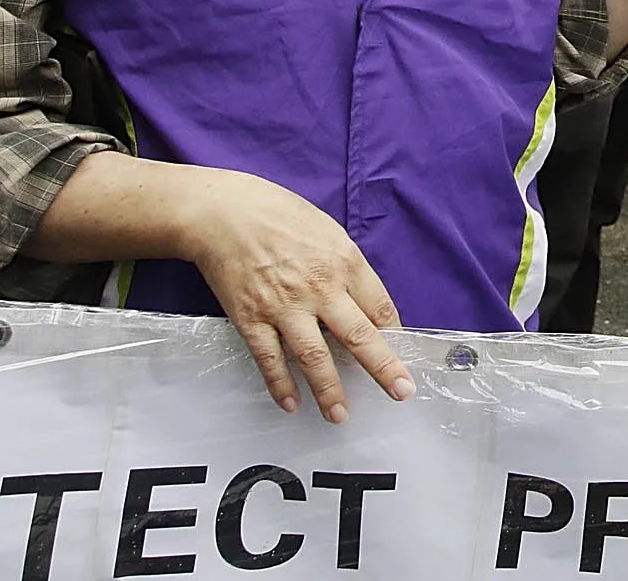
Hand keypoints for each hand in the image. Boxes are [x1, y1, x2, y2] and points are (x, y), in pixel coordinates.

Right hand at [175, 169, 415, 422]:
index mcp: (344, 262)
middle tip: (400, 392)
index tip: (403, 355)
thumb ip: (349, 268)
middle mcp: (319, 288)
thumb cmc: (279, 215)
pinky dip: (280, 384)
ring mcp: (284, 307)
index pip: (380, 307)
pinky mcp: (251, 318)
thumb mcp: (329, 231)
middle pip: (359, 336)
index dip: (394, 335)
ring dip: (330, 389)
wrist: (224, 213)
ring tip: (340, 415)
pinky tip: (291, 403)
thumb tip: (366, 304)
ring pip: (314, 357)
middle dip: (383, 368)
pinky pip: (269, 359)